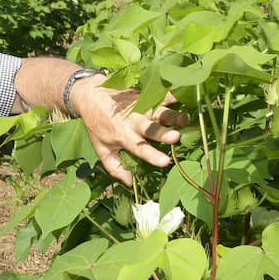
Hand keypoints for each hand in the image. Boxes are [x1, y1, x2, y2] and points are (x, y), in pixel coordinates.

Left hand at [69, 76, 187, 186]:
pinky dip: (175, 96)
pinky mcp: (147, 96)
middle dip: (164, 133)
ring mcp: (142, 108)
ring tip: (185, 119)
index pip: (140, 148)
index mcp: (124, 137)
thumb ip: (115, 167)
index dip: (153, 155)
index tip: (165, 161)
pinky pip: (163, 96)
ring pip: (160, 112)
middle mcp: (135, 122)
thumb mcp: (101, 149)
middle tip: (176, 137)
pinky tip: (186, 97)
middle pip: (152, 129)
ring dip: (173, 115)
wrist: (92, 96)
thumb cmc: (98, 125)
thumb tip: (129, 183)